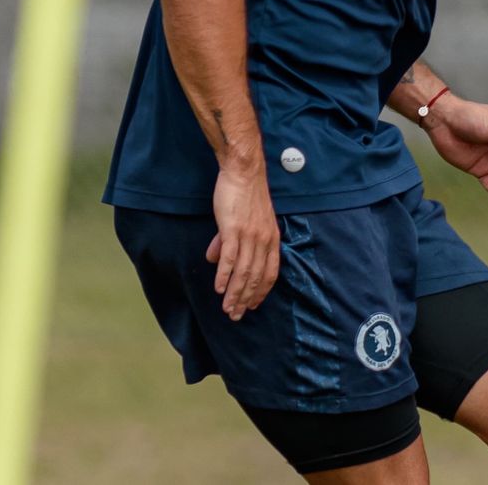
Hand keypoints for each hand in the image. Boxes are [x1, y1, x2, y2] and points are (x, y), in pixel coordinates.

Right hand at [205, 161, 279, 320]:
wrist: (243, 172)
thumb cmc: (244, 194)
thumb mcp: (244, 221)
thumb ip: (230, 242)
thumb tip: (215, 260)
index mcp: (272, 238)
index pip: (270, 271)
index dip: (262, 290)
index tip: (254, 305)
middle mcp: (264, 239)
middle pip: (257, 276)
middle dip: (247, 299)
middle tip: (237, 316)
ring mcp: (250, 235)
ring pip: (244, 271)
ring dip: (235, 293)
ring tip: (227, 309)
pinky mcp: (234, 229)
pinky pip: (230, 258)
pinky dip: (225, 276)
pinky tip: (219, 288)